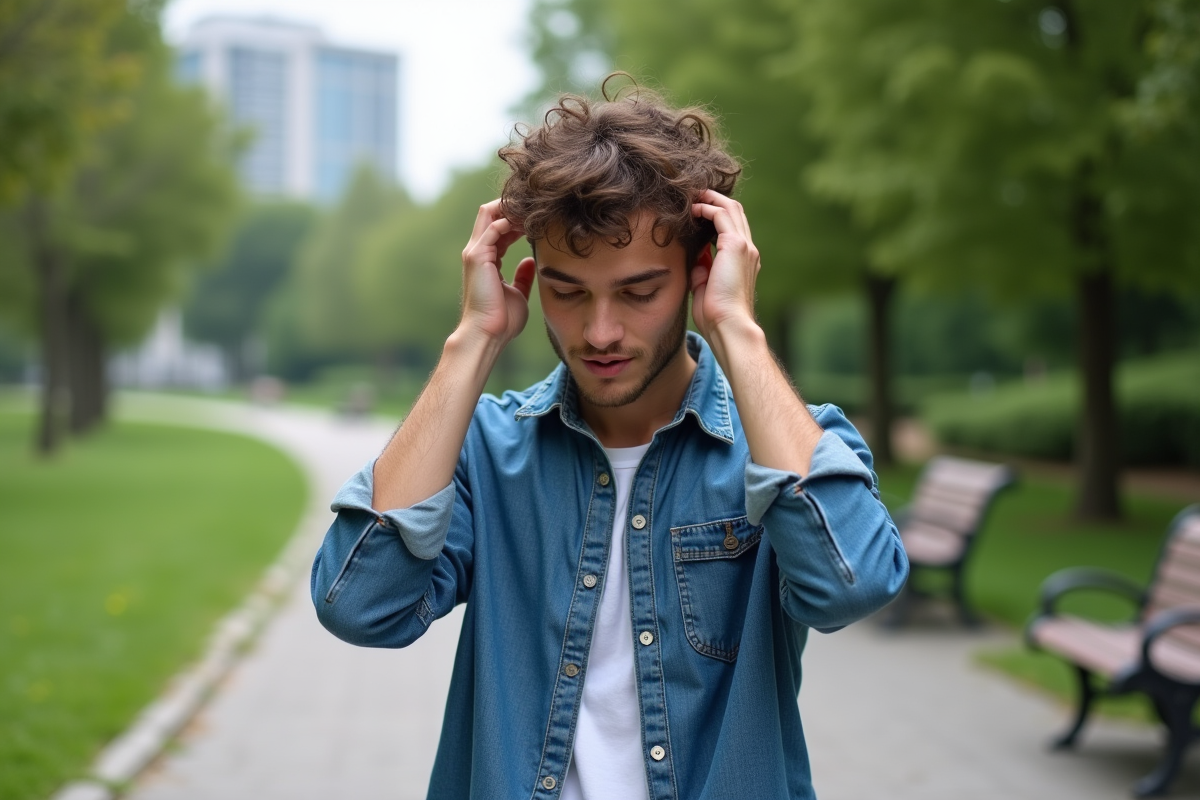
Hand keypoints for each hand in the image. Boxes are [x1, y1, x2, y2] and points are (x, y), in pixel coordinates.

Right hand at [459, 199, 535, 344]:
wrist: (488, 334)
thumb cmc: (502, 320)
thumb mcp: (518, 294)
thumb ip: (522, 277)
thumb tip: (530, 262)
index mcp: (485, 259)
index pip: (498, 226)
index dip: (517, 218)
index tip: (539, 218)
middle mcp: (477, 251)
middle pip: (490, 213)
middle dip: (513, 206)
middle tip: (537, 206)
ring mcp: (475, 252)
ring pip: (489, 214)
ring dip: (512, 209)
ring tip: (534, 209)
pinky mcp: (477, 257)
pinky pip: (492, 228)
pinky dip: (509, 220)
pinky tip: (528, 223)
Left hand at [690, 189, 760, 339]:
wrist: (729, 325)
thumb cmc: (716, 315)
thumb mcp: (706, 286)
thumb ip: (704, 270)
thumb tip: (697, 258)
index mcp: (744, 261)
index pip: (734, 228)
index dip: (717, 216)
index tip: (698, 212)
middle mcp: (748, 251)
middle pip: (736, 213)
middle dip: (715, 200)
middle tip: (695, 196)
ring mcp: (745, 247)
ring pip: (731, 209)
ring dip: (711, 199)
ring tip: (694, 195)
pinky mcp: (736, 246)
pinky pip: (721, 216)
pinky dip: (708, 208)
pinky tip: (694, 209)